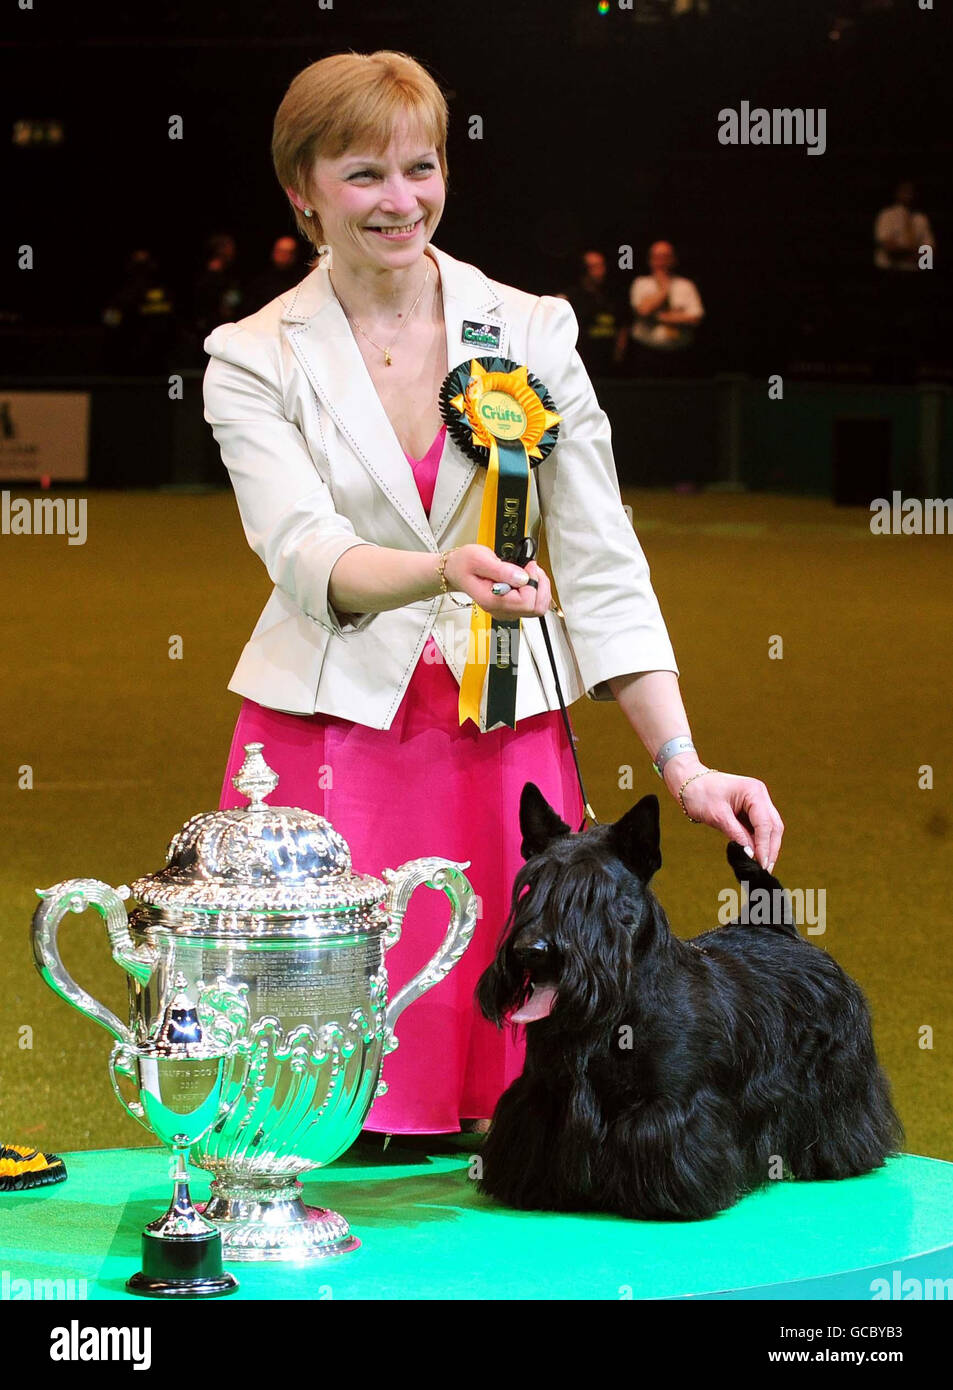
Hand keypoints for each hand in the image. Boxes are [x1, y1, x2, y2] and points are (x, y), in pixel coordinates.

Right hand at [444, 544, 551, 619]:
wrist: (456, 570)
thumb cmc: (464, 564)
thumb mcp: (479, 559)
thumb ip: (502, 570)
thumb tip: (523, 578)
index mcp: (493, 601)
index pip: (526, 602)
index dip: (532, 582)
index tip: (527, 567)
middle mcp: (501, 610)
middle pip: (536, 608)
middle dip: (540, 585)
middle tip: (530, 569)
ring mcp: (507, 610)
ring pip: (537, 608)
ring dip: (540, 587)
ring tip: (528, 572)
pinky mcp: (512, 607)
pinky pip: (533, 604)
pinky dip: (536, 590)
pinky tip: (528, 578)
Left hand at [664, 760, 783, 871]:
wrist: (687, 782)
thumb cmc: (700, 794)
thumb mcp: (717, 815)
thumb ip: (736, 834)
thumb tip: (750, 854)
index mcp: (754, 792)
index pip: (764, 823)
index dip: (764, 846)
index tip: (761, 865)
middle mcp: (760, 796)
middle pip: (773, 826)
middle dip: (770, 848)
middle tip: (765, 870)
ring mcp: (757, 802)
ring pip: (769, 828)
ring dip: (767, 847)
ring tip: (762, 867)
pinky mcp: (751, 810)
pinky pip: (759, 828)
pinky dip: (758, 842)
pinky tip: (756, 856)